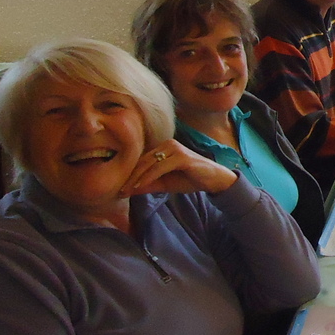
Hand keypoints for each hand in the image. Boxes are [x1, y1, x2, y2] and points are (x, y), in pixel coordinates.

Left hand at [120, 139, 237, 197]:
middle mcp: (168, 144)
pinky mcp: (181, 156)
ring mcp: (175, 149)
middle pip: (143, 160)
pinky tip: (140, 186)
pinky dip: (148, 177)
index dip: (130, 174)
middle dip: (130, 176)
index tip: (120, 188)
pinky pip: (159, 167)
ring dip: (136, 177)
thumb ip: (149, 184)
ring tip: (127, 190)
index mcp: (164, 148)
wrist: (214, 180)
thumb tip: (128, 190)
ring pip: (149, 163)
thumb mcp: (165, 183)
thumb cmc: (191, 179)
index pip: (142, 160)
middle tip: (119, 190)